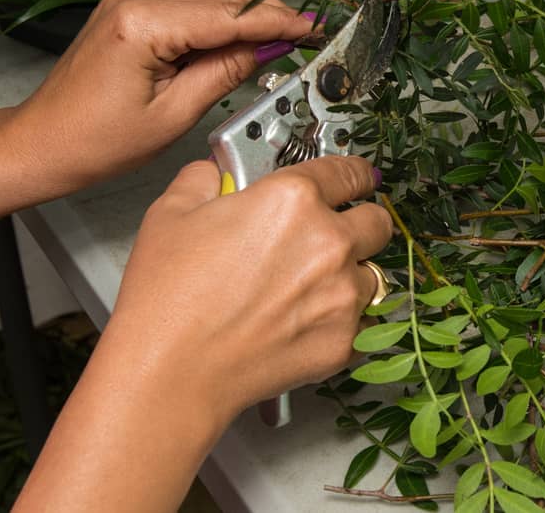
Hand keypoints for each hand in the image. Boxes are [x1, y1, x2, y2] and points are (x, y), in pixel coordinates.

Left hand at [6, 0, 315, 189]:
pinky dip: (220, 8)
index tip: (313, 29)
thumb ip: (225, 73)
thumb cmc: (96, 141)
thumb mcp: (174, 116)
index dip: (278, 22)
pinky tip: (240, 31)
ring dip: (246, 6)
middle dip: (268, 8)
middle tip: (303, 32)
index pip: (230, 14)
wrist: (40, 142)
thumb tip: (268, 47)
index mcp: (143, 25)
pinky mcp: (128, 3)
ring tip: (279, 33)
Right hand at [13, 155, 392, 512]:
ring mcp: (342, 293)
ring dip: (349, 276)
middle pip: (377, 221)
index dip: (353, 175)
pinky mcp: (344, 339)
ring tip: (308, 289)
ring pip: (371, 273)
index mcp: (293, 200)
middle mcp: (329, 242)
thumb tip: (214, 174)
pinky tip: (306, 323)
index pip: (350, 172)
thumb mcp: (170, 214)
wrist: (170, 372)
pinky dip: (344, 321)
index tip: (356, 180)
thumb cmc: (167, 299)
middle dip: (359, 224)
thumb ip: (204, 180)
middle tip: (331, 236)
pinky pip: (363, 321)